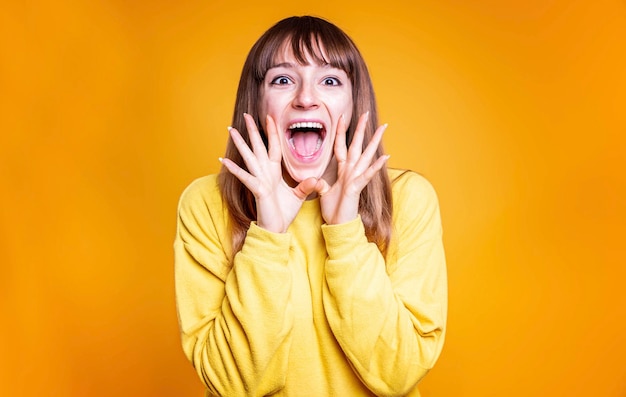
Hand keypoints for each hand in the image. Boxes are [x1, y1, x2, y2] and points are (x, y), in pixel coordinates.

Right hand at [220, 113, 319, 232]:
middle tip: (245, 115)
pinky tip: (223, 160)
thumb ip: (308, 185)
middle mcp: (265, 172)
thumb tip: (319, 180)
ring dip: (240, 143)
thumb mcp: (299, 196)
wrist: (277, 228)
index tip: (269, 117)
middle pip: (258, 146)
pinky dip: (234, 169)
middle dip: (252, 130)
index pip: (274, 147)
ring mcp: (259, 179)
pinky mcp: (257, 189)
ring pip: (249, 156)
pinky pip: (245, 176)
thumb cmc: (284, 212)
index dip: (272, 132)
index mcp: (274, 171)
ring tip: (230, 130)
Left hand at [316, 112, 389, 224]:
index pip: (341, 146)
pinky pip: (367, 174)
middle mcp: (351, 171)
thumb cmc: (334, 209)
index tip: (342, 116)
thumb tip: (316, 178)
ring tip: (383, 128)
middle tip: (366, 113)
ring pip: (366, 156)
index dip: (340, 132)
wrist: (338, 224)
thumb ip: (321, 182)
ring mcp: (355, 178)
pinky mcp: (356, 188)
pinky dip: (376, 166)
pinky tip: (385, 156)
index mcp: (343, 170)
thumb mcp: (324, 192)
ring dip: (374, 142)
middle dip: (361, 129)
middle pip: (356, 145)